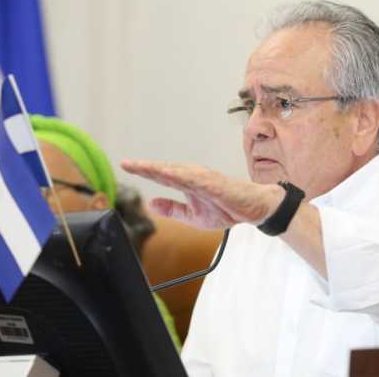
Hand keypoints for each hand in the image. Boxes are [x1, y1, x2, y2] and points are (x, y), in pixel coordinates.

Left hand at [120, 160, 283, 229]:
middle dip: (146, 167)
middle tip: (126, 163)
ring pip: (178, 172)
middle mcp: (193, 177)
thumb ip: (173, 209)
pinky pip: (196, 179)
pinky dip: (181, 175)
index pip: (161, 176)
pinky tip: (168, 174)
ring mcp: (204, 179)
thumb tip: (151, 204)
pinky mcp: (215, 184)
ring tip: (142, 166)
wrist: (253, 209)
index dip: (144, 171)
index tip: (125, 165)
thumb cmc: (226, 208)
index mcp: (187, 183)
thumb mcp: (193, 216)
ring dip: (160, 168)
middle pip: (166, 170)